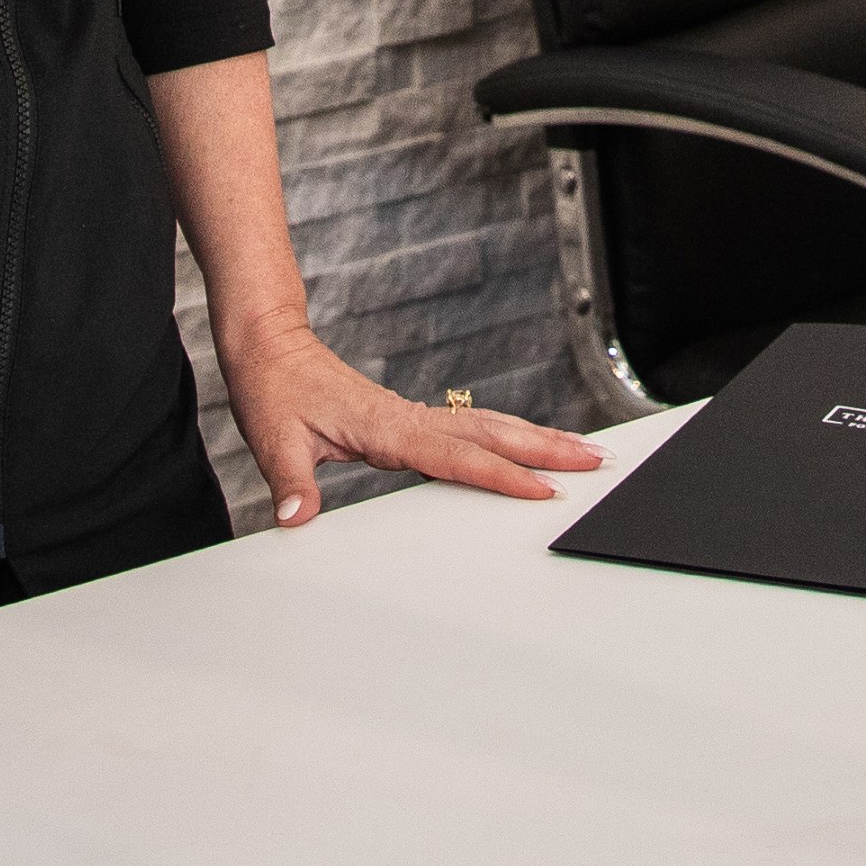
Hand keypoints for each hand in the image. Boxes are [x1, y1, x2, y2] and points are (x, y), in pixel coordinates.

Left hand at [215, 309, 601, 527]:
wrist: (267, 344)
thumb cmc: (271, 389)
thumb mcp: (273, 439)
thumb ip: (290, 483)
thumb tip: (295, 520)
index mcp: (386, 426)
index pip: (455, 456)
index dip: (501, 476)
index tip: (543, 490)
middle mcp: (408, 417)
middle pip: (492, 433)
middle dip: (547, 448)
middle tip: (597, 461)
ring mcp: (412, 415)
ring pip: (488, 425)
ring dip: (536, 438)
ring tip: (583, 450)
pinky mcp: (407, 418)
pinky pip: (470, 427)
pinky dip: (506, 435)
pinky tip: (523, 446)